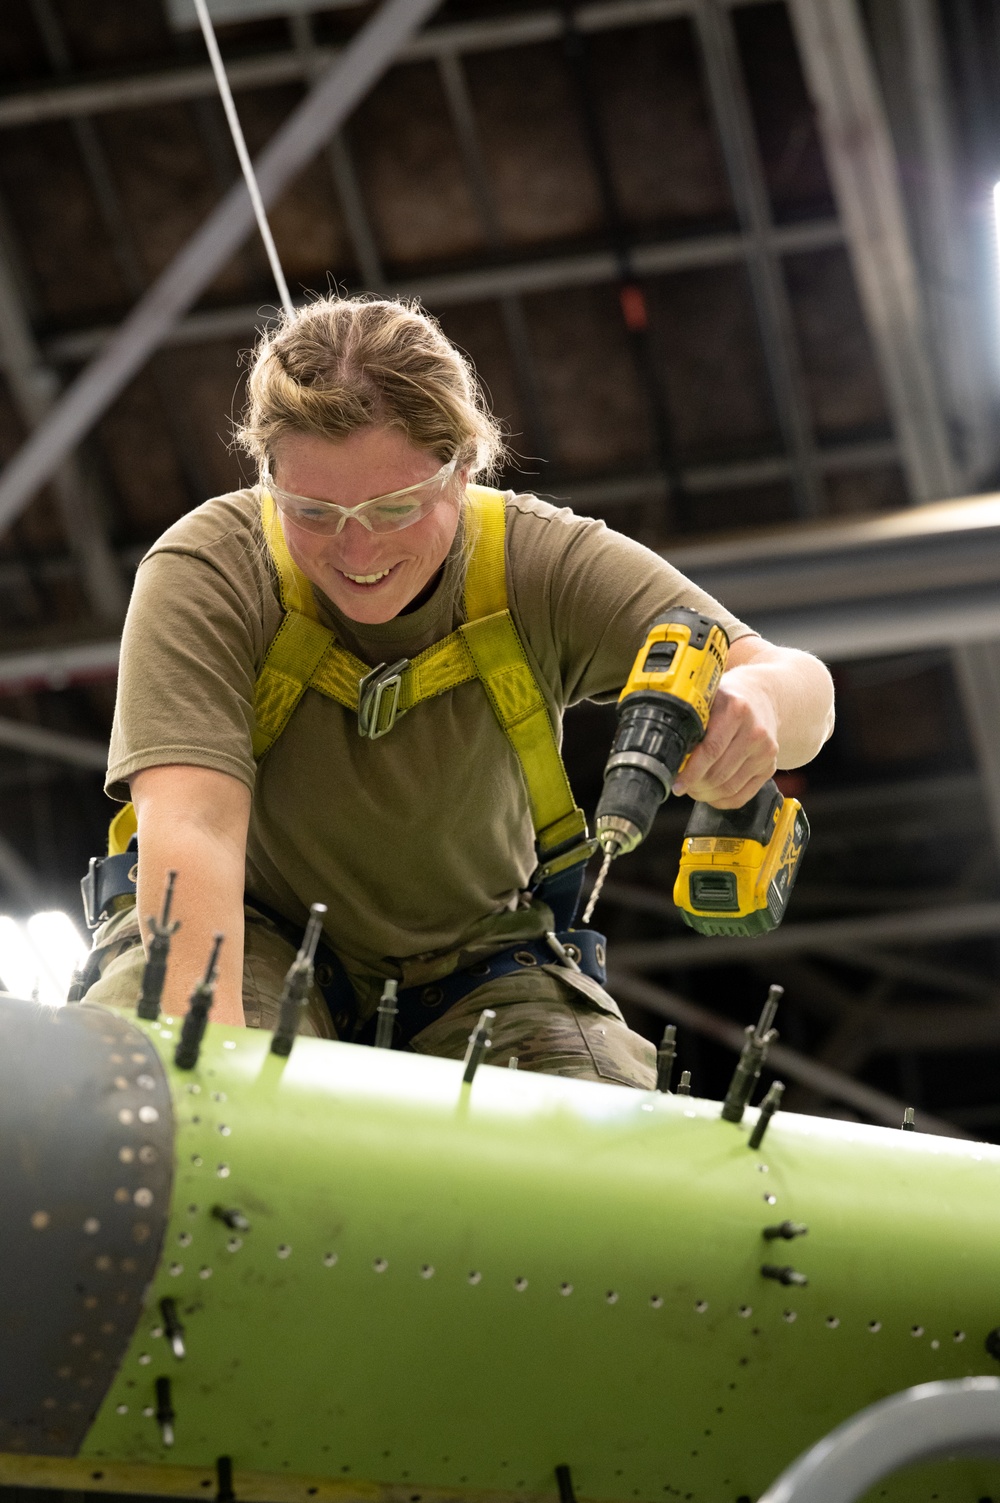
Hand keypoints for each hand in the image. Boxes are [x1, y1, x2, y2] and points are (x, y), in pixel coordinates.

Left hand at [671, 669, 778, 808]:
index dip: (691, 772)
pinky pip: (742, 796)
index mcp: (737, 710)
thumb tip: (667, 752)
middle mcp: (755, 732)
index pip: (711, 750)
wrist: (762, 697)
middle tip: (682, 786)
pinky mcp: (770, 767)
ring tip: (693, 789)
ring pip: (729, 788)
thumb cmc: (728, 700)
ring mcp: (765, 752)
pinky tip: (710, 795)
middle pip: (719, 773)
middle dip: (695, 785)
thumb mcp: (708, 699)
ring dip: (706, 794)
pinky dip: (722, 801)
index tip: (677, 784)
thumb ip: (691, 721)